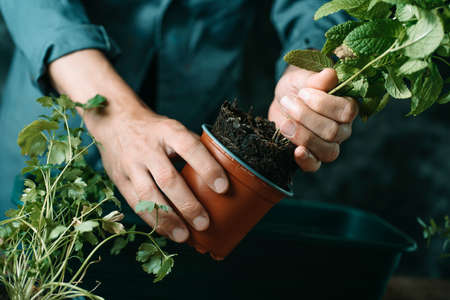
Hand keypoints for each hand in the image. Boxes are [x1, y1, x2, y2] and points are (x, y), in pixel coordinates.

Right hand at [48, 49, 228, 242]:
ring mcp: (130, 164)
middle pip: (168, 179)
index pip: (190, 148)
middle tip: (204, 223)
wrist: (115, 121)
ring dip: (167, 219)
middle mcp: (147, 147)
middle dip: (187, 204)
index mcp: (167, 131)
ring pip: (148, 196)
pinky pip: (135, 203)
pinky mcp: (118, 178)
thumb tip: (222, 172)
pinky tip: (166, 231)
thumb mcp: (174, 128)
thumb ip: (194, 147)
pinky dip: (152, 220)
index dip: (207, 167)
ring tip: (184, 236)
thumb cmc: (155, 130)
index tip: (223, 188)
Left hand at [269, 65, 358, 171]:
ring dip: (303, 136)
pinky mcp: (312, 157)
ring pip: (327, 150)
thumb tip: (330, 75)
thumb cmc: (298, 87)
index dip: (323, 103)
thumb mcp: (303, 78)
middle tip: (288, 102)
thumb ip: (316, 79)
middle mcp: (343, 129)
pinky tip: (296, 151)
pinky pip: (315, 166)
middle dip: (306, 116)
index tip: (303, 92)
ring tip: (285, 123)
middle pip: (333, 132)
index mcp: (347, 108)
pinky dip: (306, 160)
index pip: (346, 111)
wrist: (283, 100)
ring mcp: (329, 145)